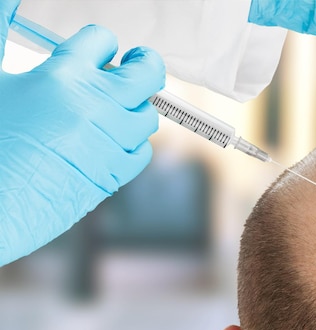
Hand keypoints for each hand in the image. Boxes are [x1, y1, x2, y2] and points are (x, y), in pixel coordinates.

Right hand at [0, 0, 164, 264]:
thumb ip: (0, 31)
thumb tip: (10, 0)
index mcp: (64, 76)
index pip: (102, 41)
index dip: (100, 43)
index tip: (97, 50)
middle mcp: (98, 105)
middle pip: (147, 73)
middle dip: (144, 64)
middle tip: (136, 64)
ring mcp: (112, 141)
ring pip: (148, 114)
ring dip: (134, 107)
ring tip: (115, 109)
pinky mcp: (116, 173)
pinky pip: (143, 151)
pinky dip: (133, 143)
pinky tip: (113, 142)